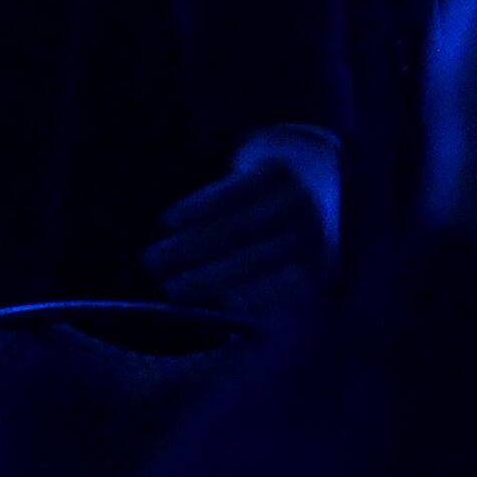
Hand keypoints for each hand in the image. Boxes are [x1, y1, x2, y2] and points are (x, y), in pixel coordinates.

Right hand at [146, 128, 338, 316]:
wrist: (314, 166)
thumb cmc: (284, 233)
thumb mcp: (286, 265)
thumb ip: (255, 290)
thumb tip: (212, 309)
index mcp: (322, 265)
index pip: (284, 291)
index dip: (248, 300)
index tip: (209, 310)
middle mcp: (313, 230)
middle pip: (256, 259)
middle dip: (208, 277)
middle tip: (166, 288)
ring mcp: (297, 197)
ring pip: (237, 226)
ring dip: (192, 244)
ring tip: (154, 259)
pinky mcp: (275, 168)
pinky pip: (230, 192)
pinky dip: (196, 208)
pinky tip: (169, 221)